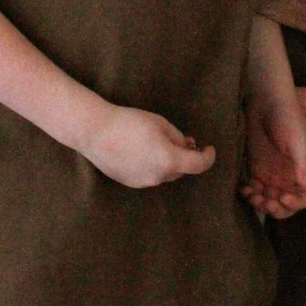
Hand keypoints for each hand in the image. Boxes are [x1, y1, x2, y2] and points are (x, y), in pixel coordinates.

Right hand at [80, 103, 214, 186]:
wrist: (96, 132)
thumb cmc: (130, 122)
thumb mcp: (161, 123)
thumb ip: (178, 138)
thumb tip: (185, 147)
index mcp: (169, 161)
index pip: (198, 165)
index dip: (208, 157)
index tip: (209, 149)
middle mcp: (158, 177)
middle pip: (180, 170)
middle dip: (185, 156)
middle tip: (184, 139)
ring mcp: (143, 183)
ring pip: (164, 173)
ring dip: (168, 161)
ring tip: (159, 142)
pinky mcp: (129, 183)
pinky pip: (149, 174)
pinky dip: (153, 164)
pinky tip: (141, 149)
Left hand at [241, 91, 305, 218]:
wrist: (265, 102)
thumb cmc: (288, 118)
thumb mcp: (298, 140)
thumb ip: (303, 163)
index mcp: (304, 170)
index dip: (297, 204)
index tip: (284, 199)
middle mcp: (289, 176)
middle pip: (286, 204)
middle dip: (276, 208)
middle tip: (265, 202)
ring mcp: (272, 174)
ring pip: (268, 200)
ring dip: (260, 204)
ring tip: (252, 195)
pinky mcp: (256, 169)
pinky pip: (254, 191)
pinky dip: (249, 194)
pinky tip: (244, 189)